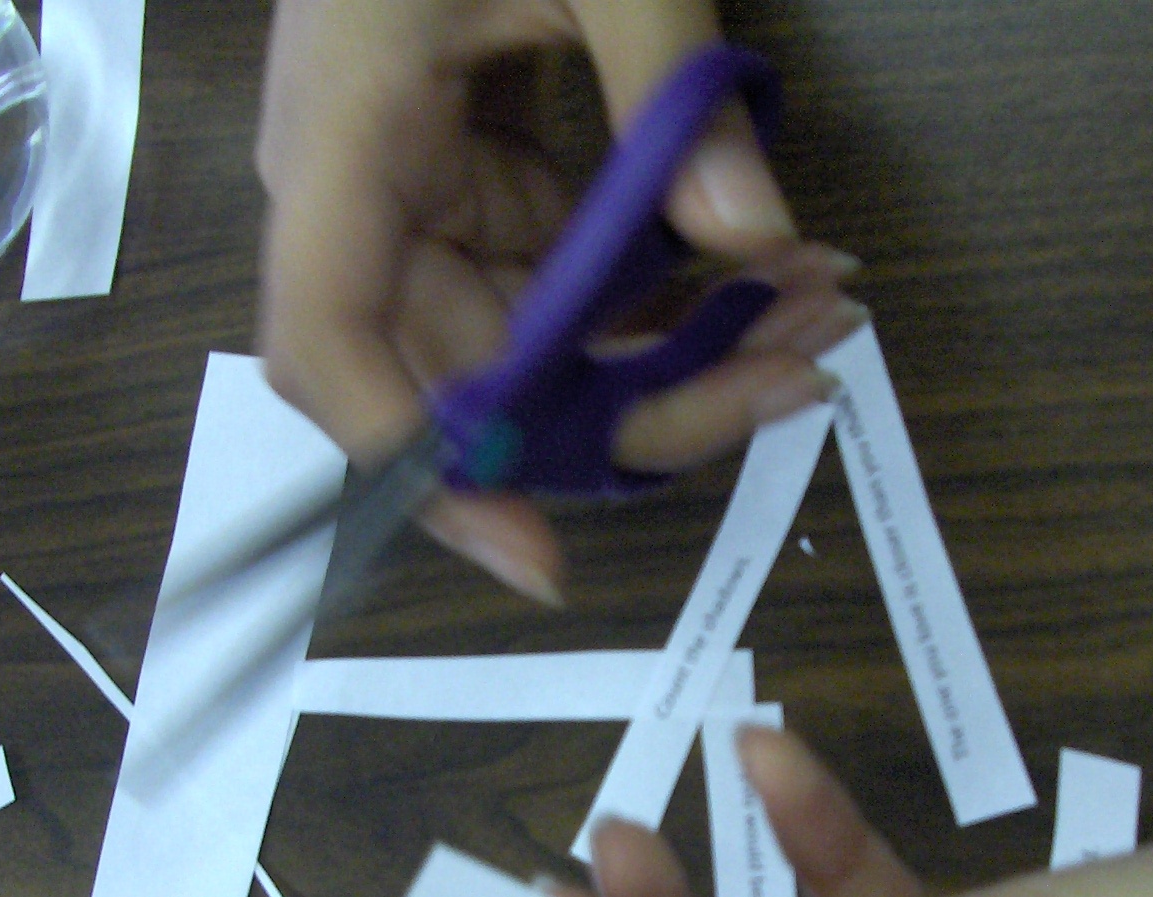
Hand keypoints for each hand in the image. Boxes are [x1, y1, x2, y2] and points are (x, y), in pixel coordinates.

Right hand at [255, 0, 864, 603]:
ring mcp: (422, 174)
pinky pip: (567, 265)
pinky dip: (667, 274)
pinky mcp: (481, 158)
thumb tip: (754, 240)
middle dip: (634, 401)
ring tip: (819, 313)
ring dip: (676, 342)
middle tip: (790, 378)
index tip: (539, 553)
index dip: (422, 471)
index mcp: (339, 133)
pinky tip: (778, 261)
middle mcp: (363, 183)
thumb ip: (668, 86)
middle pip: (469, 369)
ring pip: (536, 332)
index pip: (332, 352)